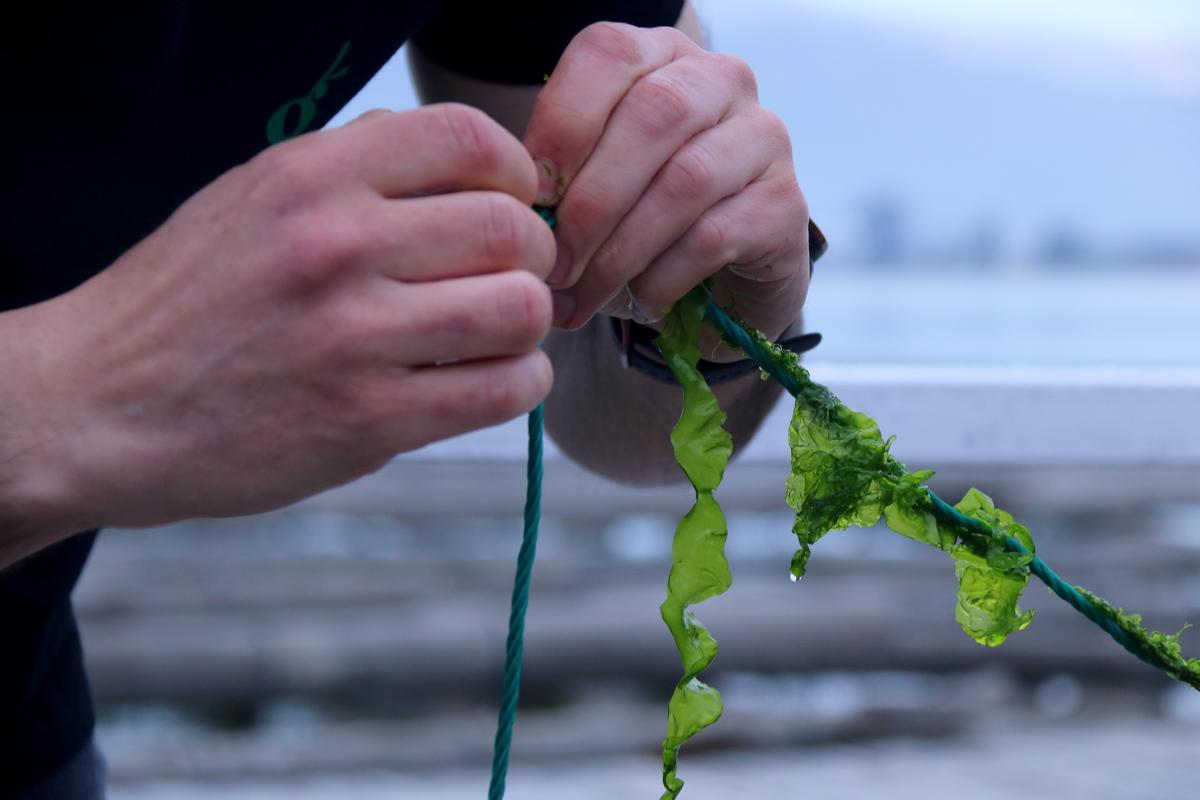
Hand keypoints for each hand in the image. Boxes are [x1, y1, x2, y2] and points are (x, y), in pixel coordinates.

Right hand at [0, 104, 553, 543]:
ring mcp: (354, 337)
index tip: (508, 204)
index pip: (468, 138)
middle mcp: (337, 246)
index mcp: (311, 178)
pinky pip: (502, 391)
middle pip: (510, 228)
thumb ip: (356, 172)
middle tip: (512, 279)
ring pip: (520, 310)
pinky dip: (520, 383)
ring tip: (499, 335)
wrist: (99, 404)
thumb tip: (467, 165)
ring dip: (529, 324)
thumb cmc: (187, 301)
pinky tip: (492, 380)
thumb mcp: (253, 198)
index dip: (513, 173)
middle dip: (532, 256)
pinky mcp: (367, 420)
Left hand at [525, 22, 810, 354]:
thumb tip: (524, 214)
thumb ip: (558, 181)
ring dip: (622, 249)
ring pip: (686, 180)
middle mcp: (721, 80)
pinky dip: (664, 275)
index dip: (562, 124)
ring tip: (585, 295)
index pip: (609, 54)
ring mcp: (764, 138)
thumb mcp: (589, 187)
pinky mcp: (787, 204)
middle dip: (590, 200)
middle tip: (554, 265)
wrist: (719, 281)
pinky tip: (642, 299)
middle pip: (653, 115)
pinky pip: (715, 235)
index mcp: (659, 56)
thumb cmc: (639, 223)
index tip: (530, 196)